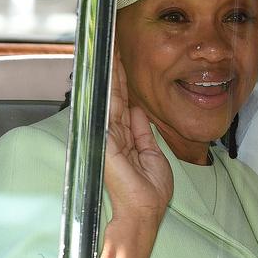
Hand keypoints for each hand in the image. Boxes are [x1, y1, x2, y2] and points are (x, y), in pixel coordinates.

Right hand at [97, 50, 172, 257]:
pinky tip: (108, 77)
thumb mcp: (152, 153)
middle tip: (113, 48)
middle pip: (116, 98)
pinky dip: (108, 94)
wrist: (144, 209)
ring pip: (111, 100)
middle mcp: (114, 135)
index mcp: (127, 139)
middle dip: (115, 73)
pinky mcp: (106, 141)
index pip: (125, 105)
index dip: (124, 85)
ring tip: (110, 53)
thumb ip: (143, 132)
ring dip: (111, 76)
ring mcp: (108, 137)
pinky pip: (109, 112)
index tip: (123, 65)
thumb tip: (139, 111)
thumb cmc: (150, 189)